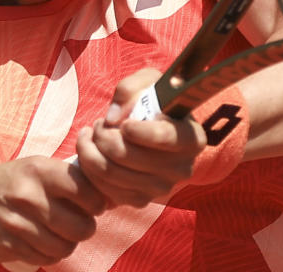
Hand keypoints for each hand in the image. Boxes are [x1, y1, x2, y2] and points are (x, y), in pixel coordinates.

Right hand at [0, 156, 106, 265]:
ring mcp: (18, 222)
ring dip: (67, 244)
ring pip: (65, 246)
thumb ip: (65, 177)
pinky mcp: (9, 245)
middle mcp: (29, 195)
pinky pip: (46, 258)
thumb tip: (106, 193)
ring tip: (59, 234)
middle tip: (78, 223)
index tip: (93, 205)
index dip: (97, 202)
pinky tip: (43, 242)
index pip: (87, 190)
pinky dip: (50, 254)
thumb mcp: (32, 168)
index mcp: (39, 169)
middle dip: (85, 228)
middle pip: (81, 225)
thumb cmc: (6, 183)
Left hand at [75, 68, 206, 206]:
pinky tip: (92, 150)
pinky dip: (90, 168)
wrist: (156, 129)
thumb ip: (130, 88)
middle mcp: (181, 168)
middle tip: (99, 123)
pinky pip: (105, 189)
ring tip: (93, 133)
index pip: (165, 138)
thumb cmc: (154, 101)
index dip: (139, 131)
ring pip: (111, 173)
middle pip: (127, 156)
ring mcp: (162, 188)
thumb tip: (112, 118)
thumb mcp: (148, 82)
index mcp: (192, 138)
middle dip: (103, 135)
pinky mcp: (140, 200)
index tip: (124, 123)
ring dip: (91, 149)